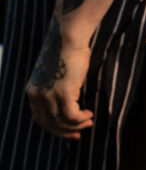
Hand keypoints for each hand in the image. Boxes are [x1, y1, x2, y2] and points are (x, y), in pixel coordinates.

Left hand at [26, 17, 93, 138]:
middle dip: (65, 131)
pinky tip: (89, 114)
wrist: (68, 37)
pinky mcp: (63, 93)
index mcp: (33, 91)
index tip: (68, 129)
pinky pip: (71, 115)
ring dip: (76, 125)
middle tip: (79, 132)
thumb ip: (55, 86)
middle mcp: (37, 96)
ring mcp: (49, 96)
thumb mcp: (54, 72)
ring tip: (88, 120)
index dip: (54, 127)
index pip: (40, 118)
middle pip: (48, 124)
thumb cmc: (66, 49)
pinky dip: (80, 118)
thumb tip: (67, 97)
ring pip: (60, 122)